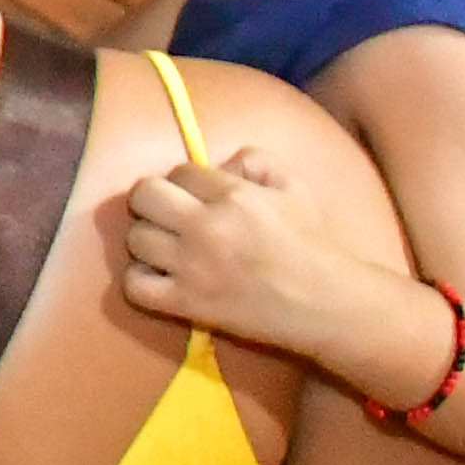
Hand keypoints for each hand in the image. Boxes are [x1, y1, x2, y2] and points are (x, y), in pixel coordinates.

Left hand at [121, 149, 379, 366]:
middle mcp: (208, 228)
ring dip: (149, 240)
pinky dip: (141, 280)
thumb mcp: (293, 186)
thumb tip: (216, 164)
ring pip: (136, 238)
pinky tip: (162, 277)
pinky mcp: (189, 304)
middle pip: (144, 195)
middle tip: (172, 217)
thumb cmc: (312, 244)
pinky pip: (135, 285)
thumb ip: (253, 160)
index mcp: (234, 196)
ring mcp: (194, 268)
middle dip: (155, 201)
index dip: (186, 183)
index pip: (179, 171)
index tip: (198, 198)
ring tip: (170, 249)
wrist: (329, 304)